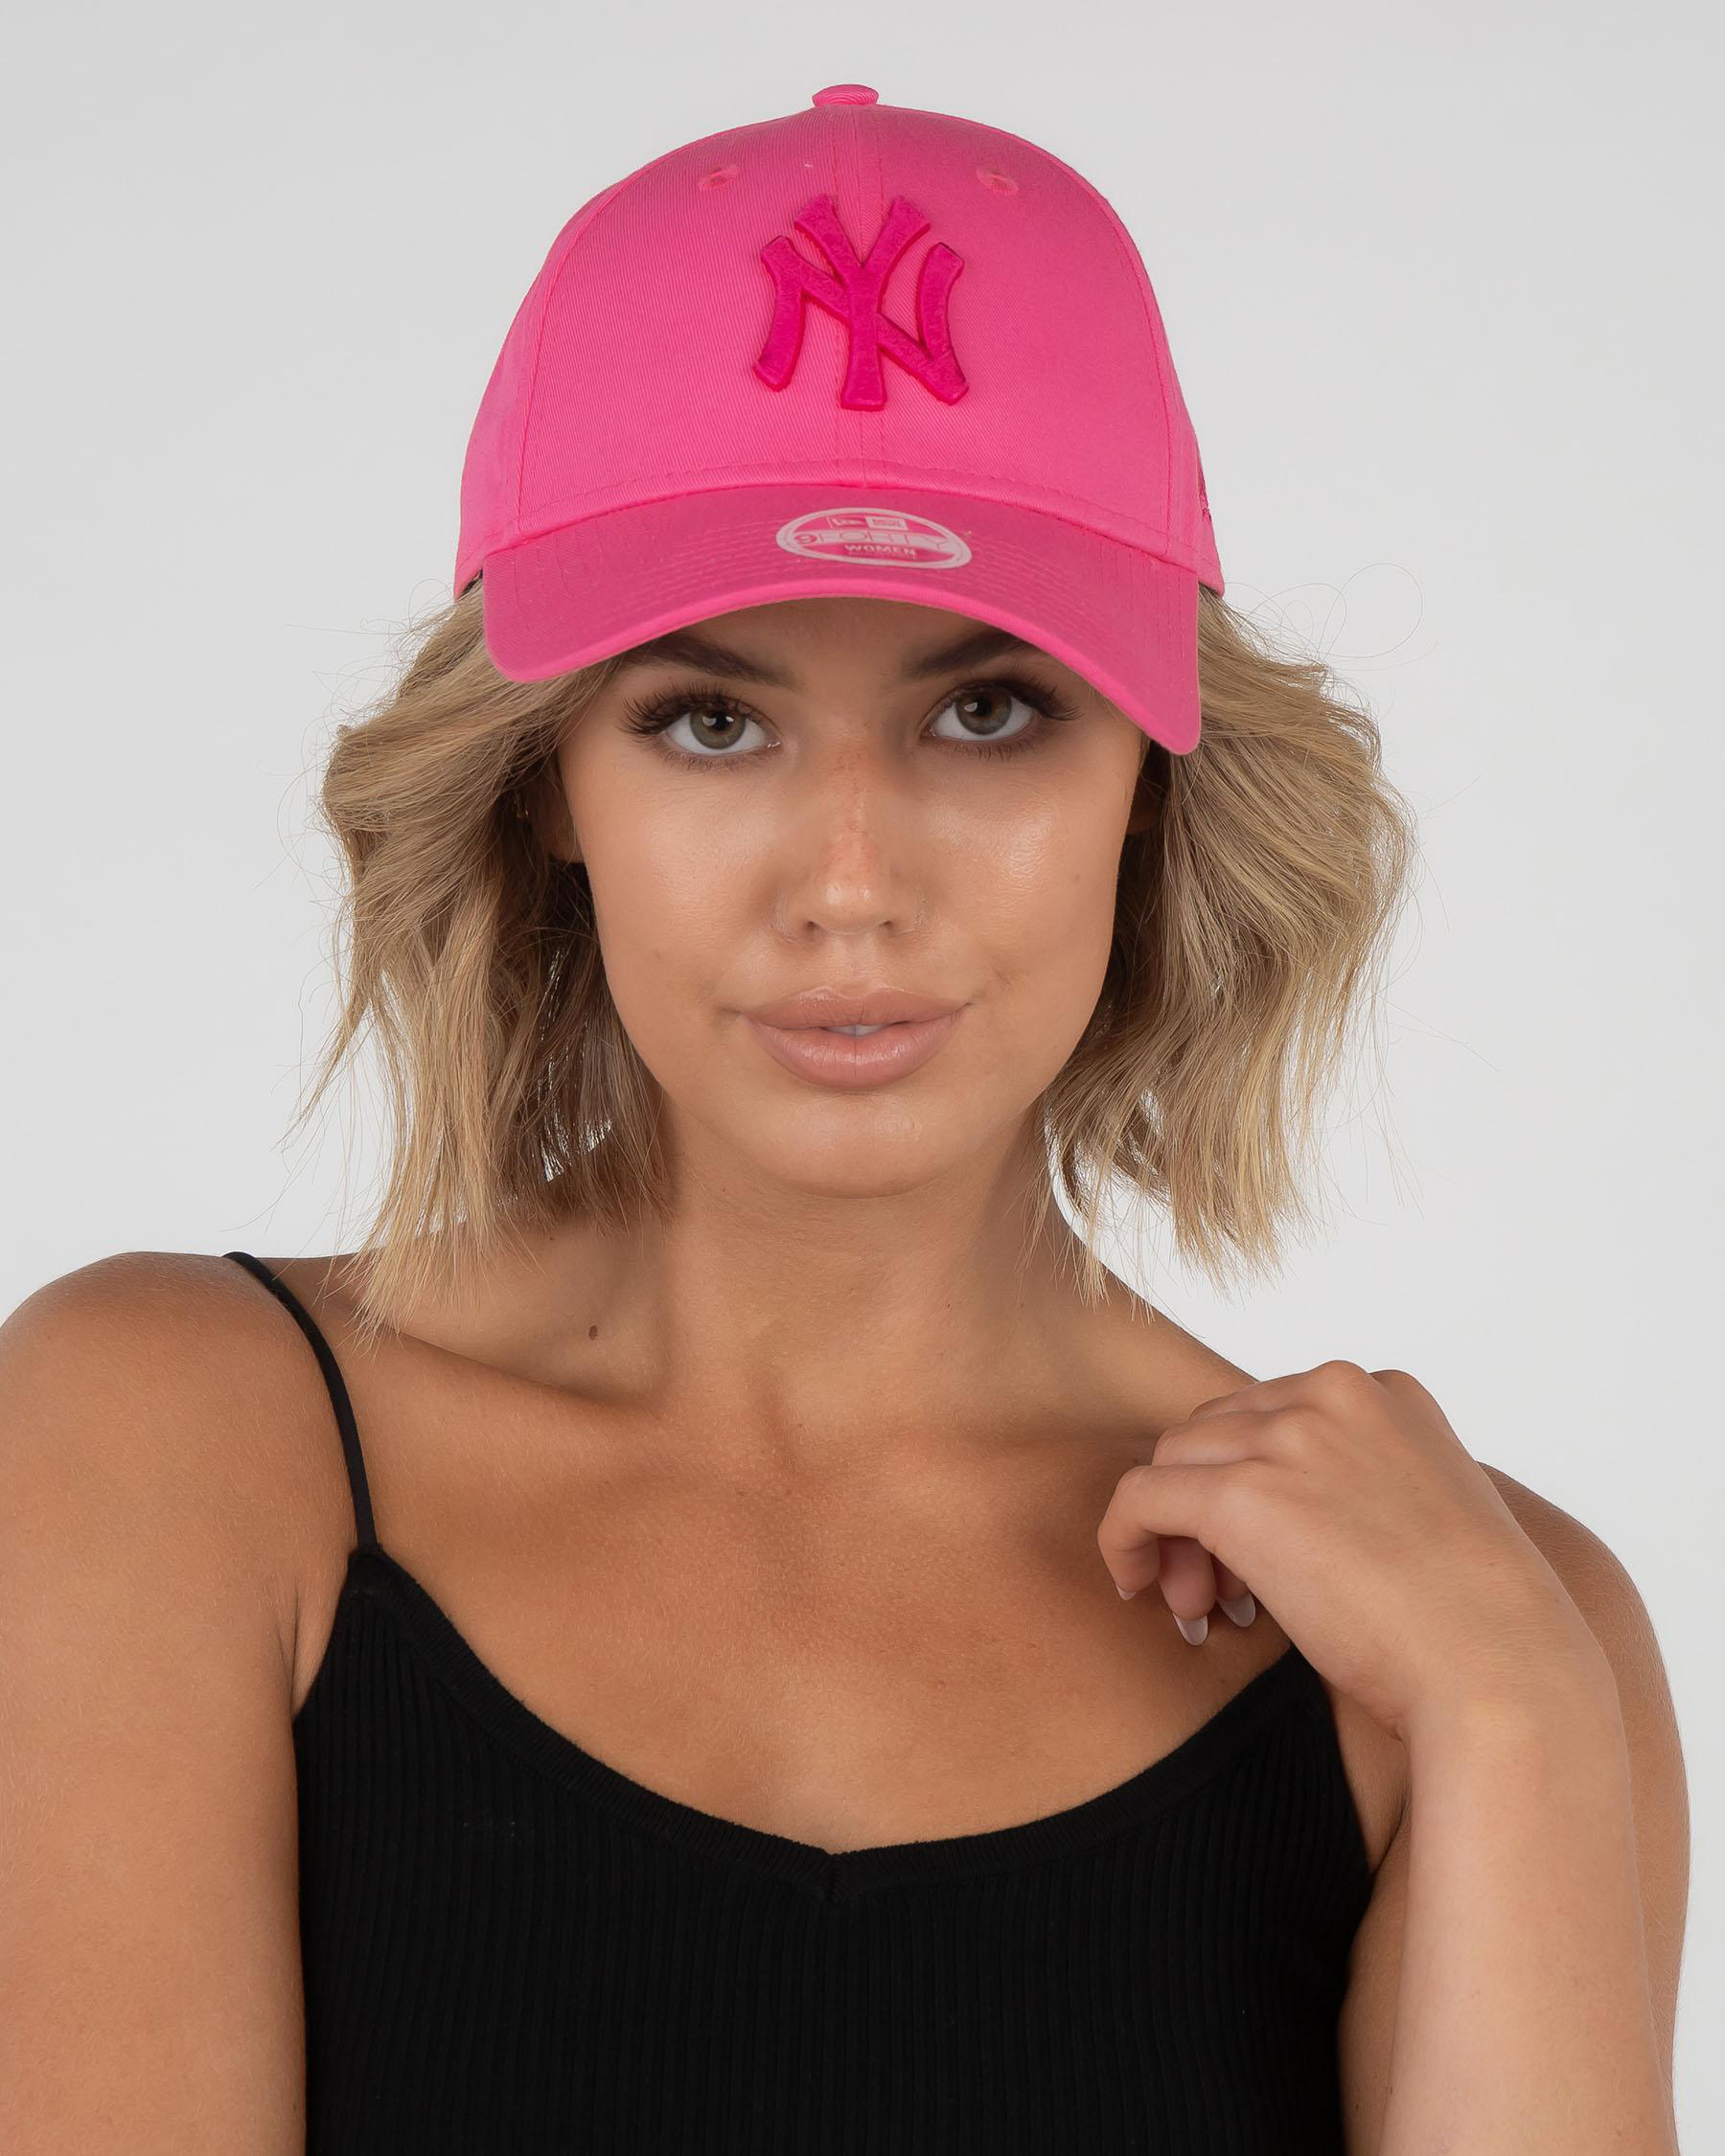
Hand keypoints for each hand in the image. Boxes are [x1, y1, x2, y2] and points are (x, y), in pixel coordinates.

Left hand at [1095, 1360, 1611, 1743]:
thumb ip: (1354, 1484)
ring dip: (1173, 1530)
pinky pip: (1139, 1496)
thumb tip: (1276, 1510)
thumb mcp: (1422, 1517)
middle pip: (1217, 1427)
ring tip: (1202, 1605)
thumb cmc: (1474, 1624)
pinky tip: (1137, 1587)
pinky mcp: (1243, 1493)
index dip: (1253, 1479)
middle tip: (1220, 1591)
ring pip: (1174, 1458)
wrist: (1500, 1672)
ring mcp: (1288, 1437)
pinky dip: (1123, 1538)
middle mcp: (1332, 1393)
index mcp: (1384, 1392)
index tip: (1266, 1553)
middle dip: (1206, 1503)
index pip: (1272, 1411)